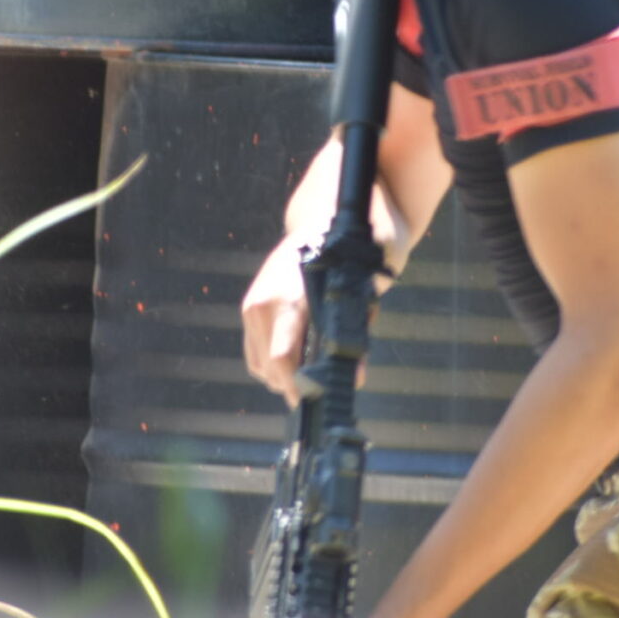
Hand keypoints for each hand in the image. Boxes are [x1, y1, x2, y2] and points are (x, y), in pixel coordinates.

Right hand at [242, 187, 407, 405]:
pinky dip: (272, 362)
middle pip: (267, 366)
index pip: (284, 357)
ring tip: (308, 381)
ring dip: (280, 376)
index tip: (313, 403)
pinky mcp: (252, 303)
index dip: (298, 386)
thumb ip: (356, 335)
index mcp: (291, 296)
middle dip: (291, 385)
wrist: (329, 214)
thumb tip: (353, 378)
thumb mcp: (366, 291)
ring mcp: (254, 301)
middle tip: (317, 395)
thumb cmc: (354, 250)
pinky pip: (254, 347)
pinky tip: (296, 362)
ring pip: (257, 361)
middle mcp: (264, 299)